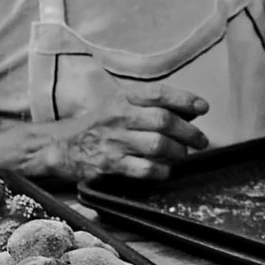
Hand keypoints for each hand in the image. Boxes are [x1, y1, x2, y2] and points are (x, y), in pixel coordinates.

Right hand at [57, 85, 209, 181]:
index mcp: (123, 98)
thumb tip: (191, 111)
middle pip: (163, 120)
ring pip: (157, 144)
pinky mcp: (109, 164)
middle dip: (189, 131)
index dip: (185, 99)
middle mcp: (119, 116)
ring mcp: (114, 141)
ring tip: (182, 155)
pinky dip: (160, 170)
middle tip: (201, 140)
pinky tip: (165, 170)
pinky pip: (143, 168)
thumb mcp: (120, 105)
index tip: (203, 107)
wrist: (61, 146)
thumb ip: (151, 106)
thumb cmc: (97, 125)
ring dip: (177, 151)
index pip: (158, 93)